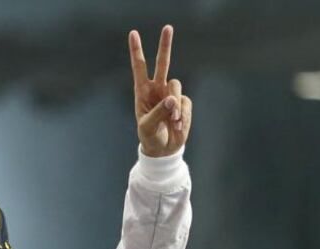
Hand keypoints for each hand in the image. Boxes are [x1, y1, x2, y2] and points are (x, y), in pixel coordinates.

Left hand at [129, 25, 192, 156]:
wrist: (163, 149)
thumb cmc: (150, 136)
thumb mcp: (148, 126)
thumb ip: (158, 112)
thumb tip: (172, 99)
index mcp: (142, 91)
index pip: (139, 67)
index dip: (136, 51)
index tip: (133, 34)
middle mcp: (157, 89)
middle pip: (163, 63)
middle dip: (165, 45)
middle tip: (168, 27)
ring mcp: (171, 95)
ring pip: (176, 86)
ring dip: (175, 104)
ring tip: (172, 121)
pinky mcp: (183, 103)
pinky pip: (185, 102)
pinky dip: (182, 115)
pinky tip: (177, 125)